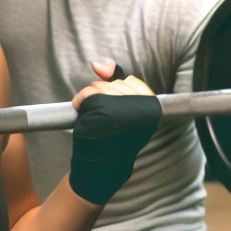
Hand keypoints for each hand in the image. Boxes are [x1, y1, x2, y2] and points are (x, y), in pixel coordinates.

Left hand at [66, 61, 161, 206]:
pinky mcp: (105, 115)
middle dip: (103, 92)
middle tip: (103, 113)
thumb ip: (113, 78)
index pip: (131, 81)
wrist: (102, 165)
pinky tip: (82, 113)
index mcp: (150, 107)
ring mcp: (123, 112)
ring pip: (100, 87)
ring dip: (91, 97)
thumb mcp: (118, 104)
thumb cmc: (112, 135)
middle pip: (115, 83)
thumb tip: (97, 65)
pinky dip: (80, 101)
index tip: (116, 105)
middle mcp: (141, 109)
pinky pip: (88, 94)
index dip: (119, 90)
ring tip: (95, 116)